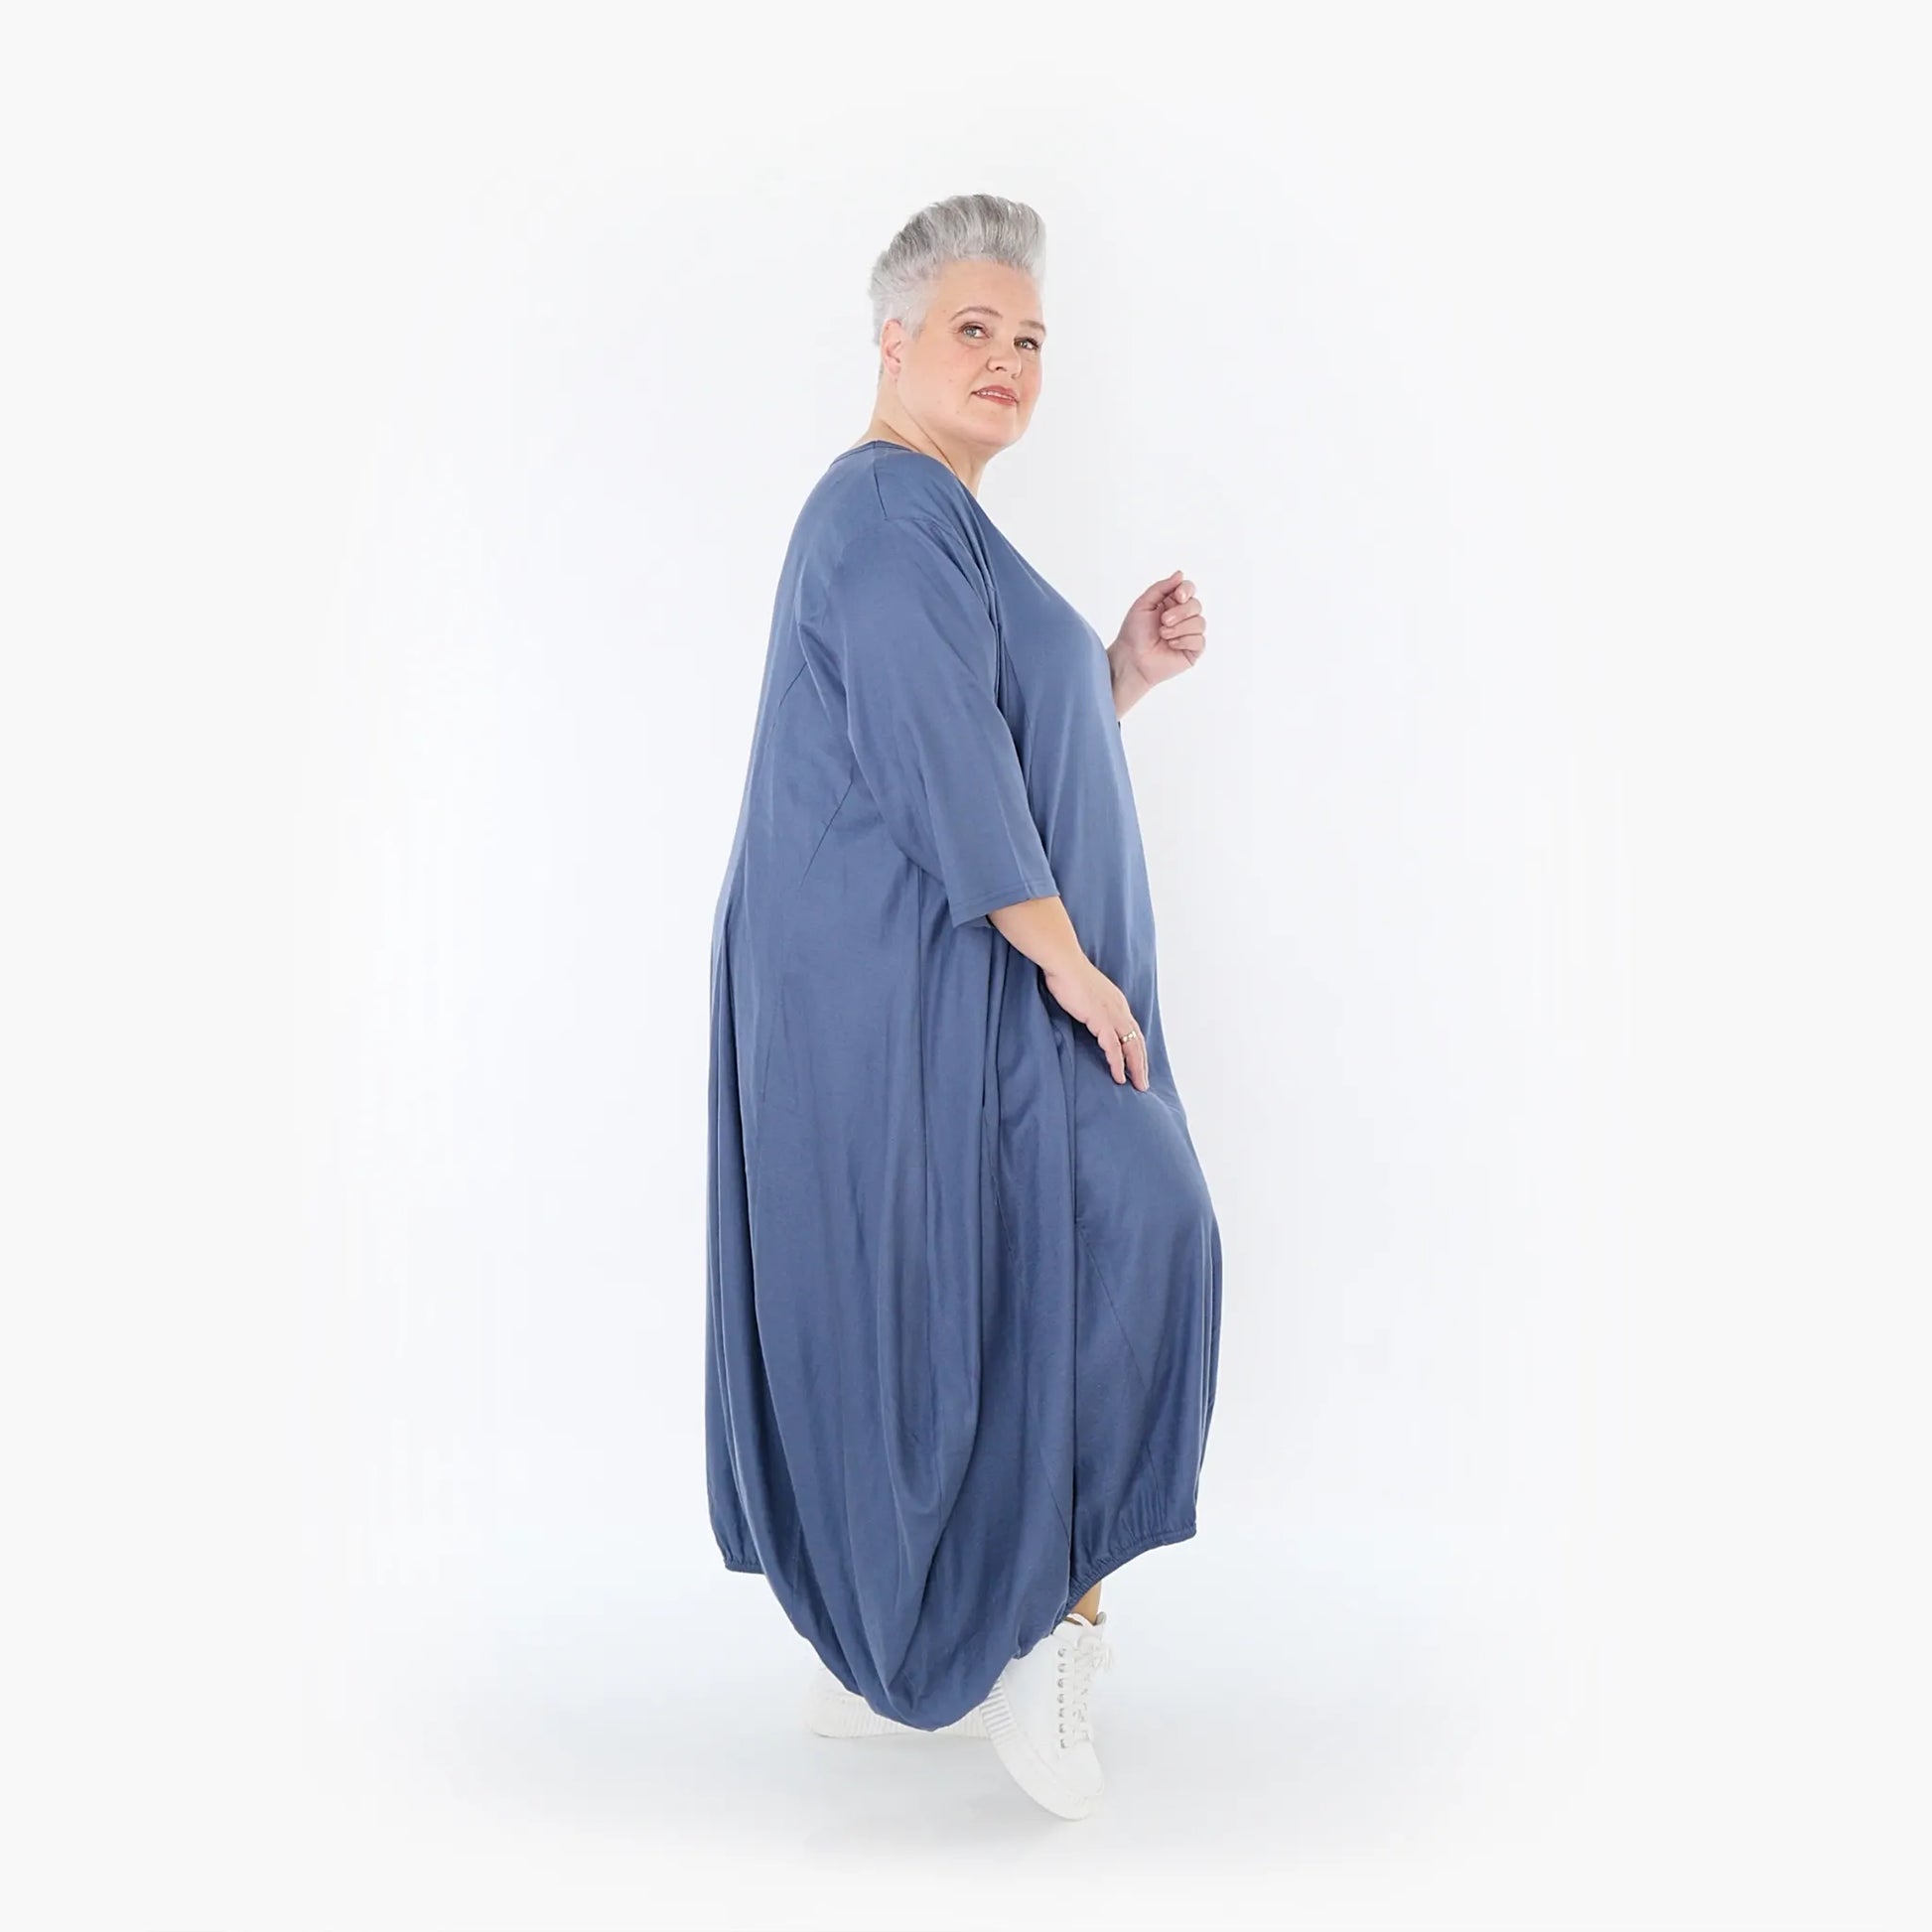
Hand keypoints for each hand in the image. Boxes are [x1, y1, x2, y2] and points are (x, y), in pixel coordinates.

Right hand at [1040, 957, 1149, 1089]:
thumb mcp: (1084, 991)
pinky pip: (1113, 1047)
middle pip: (1138, 1041)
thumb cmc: (1067, 973)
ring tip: (1138, 1085)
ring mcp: (1112, 1014)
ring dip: (1136, 1068)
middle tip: (1143, 1082)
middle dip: (1142, 1063)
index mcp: (1117, 1002)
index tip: (1137, 1064)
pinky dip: (1118, 1063)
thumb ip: (1090, 1003)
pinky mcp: (1101, 1019)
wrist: (1063, 962)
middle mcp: (1120, 1008)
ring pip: (1131, 1047)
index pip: (1133, 1029)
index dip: (1137, 1048)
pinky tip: (1119, 1077)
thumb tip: (1086, 1013)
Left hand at [1109, 569, 1206, 708]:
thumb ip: (1161, 587)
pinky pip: (1200, 640)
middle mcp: (1183, 617)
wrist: (1131, 659)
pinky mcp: (1192, 651)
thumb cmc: (1134, 634)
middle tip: (1164, 621)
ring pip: (1200, 622)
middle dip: (1180, 612)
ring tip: (1163, 635)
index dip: (1187, 590)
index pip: (1189, 589)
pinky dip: (1184, 641)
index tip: (1178, 597)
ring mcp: (1189, 634)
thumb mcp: (1143, 604)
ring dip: (1180, 628)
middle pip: (1196, 605)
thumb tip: (1180, 574)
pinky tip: (1171, 645)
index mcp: (1171, 604)